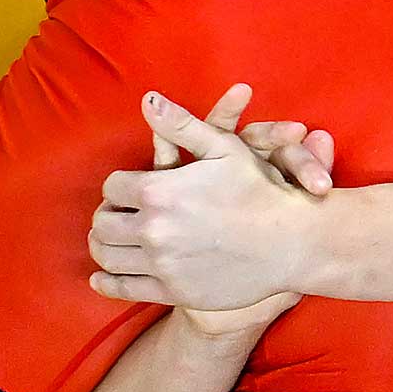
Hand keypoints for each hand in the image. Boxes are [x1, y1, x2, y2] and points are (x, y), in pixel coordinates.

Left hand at [91, 85, 320, 316]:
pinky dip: (107, 283)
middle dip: (107, 215)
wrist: (291, 242)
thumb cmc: (260, 190)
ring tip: (109, 241)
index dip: (117, 186)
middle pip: (103, 223)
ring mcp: (162, 264)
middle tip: (116, 215)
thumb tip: (148, 100)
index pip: (112, 187)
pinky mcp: (172, 291)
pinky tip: (102, 278)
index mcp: (159, 190)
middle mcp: (153, 229)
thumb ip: (181, 125)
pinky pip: (124, 289)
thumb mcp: (224, 147)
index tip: (127, 190)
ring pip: (108, 256)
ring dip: (103, 246)